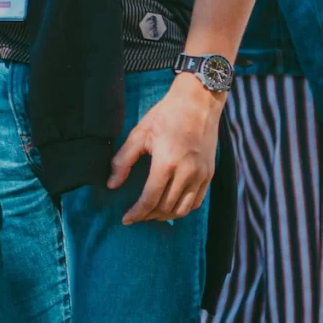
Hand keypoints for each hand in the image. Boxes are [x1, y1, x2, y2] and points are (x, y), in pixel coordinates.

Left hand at [110, 72, 222, 223]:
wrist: (198, 103)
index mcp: (167, 163)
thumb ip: (124, 160)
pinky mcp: (210, 174)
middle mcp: (187, 173)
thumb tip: (112, 184)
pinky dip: (183, 209)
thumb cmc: (166, 115)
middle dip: (149, 216)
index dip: (137, 212)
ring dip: (166, 216)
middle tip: (136, 216)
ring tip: (151, 214)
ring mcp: (201, 175)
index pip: (150, 199)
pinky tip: (170, 206)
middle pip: (166, 207)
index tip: (126, 219)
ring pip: (183, 209)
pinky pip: (197, 201)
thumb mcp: (139, 133)